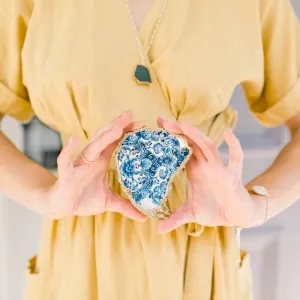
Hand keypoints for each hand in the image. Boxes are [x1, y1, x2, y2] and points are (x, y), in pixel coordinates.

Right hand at [39, 111, 146, 220]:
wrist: (61, 207)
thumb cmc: (84, 199)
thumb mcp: (108, 202)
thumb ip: (126, 206)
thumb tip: (144, 217)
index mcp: (101, 161)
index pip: (116, 142)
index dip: (126, 132)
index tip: (141, 124)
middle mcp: (91, 159)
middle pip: (105, 139)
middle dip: (117, 126)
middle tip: (130, 114)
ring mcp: (79, 165)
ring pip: (91, 147)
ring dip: (103, 137)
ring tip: (116, 128)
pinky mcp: (66, 175)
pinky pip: (65, 161)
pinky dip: (68, 151)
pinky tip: (74, 139)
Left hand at [157, 117, 258, 233]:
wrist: (236, 216)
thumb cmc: (214, 210)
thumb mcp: (191, 213)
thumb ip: (175, 219)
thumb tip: (157, 229)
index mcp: (194, 170)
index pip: (180, 150)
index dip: (169, 140)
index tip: (155, 128)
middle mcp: (205, 165)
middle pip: (191, 143)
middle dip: (178, 131)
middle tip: (162, 121)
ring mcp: (219, 168)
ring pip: (208, 147)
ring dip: (197, 136)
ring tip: (183, 126)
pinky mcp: (232, 176)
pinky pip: (236, 158)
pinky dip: (234, 146)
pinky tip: (229, 133)